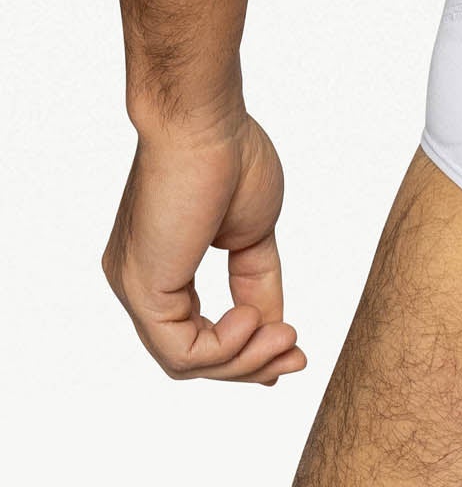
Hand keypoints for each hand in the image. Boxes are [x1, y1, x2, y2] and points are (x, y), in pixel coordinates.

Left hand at [103, 111, 306, 382]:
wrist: (205, 121)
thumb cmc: (230, 157)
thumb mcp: (253, 236)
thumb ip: (257, 285)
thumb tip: (273, 328)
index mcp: (162, 268)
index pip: (199, 334)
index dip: (248, 351)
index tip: (294, 349)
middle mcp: (140, 283)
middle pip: (193, 358)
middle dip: (252, 365)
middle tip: (298, 356)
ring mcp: (137, 288)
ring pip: (186, 362)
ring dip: (245, 360)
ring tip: (286, 338)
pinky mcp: (143, 288)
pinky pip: (181, 352)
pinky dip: (226, 348)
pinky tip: (252, 321)